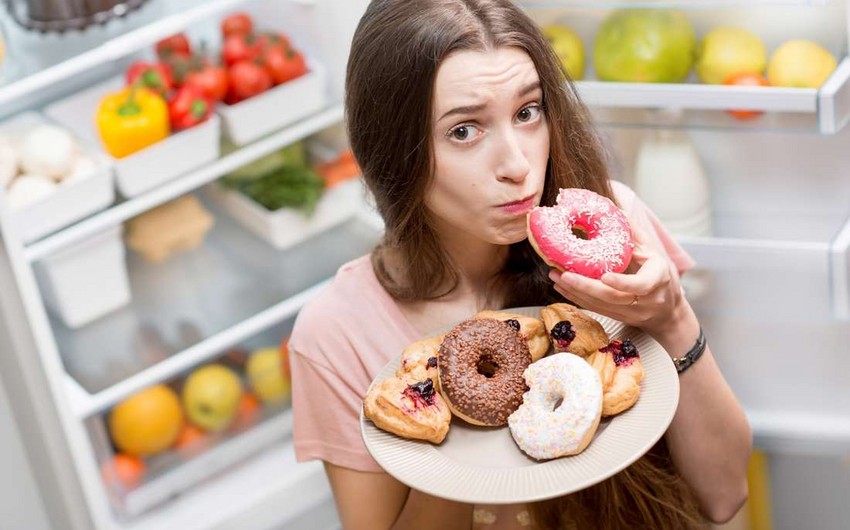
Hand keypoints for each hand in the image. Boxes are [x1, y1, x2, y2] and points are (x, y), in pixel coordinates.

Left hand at [548, 228, 690, 338]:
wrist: (667, 310)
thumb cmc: (660, 275)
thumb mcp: (654, 252)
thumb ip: (634, 234)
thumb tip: (614, 208)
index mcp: (657, 280)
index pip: (641, 285)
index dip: (622, 283)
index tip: (605, 276)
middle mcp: (645, 301)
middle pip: (612, 298)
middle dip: (585, 286)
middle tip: (563, 274)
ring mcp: (631, 313)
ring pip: (600, 305)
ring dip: (575, 291)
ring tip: (555, 276)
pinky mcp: (618, 317)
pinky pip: (595, 309)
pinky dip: (576, 297)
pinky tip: (561, 286)